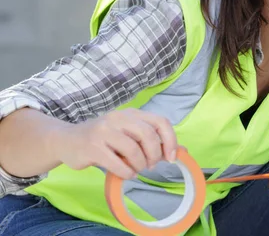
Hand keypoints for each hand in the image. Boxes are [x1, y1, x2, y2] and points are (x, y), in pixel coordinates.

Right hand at [52, 108, 177, 179]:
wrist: (66, 140)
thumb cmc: (103, 139)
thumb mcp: (128, 134)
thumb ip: (152, 140)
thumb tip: (183, 151)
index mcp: (132, 113)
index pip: (160, 121)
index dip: (170, 140)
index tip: (172, 158)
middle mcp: (119, 118)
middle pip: (148, 135)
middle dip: (154, 154)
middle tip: (151, 165)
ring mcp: (104, 131)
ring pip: (133, 149)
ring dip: (139, 165)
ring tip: (136, 169)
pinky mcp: (92, 147)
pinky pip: (118, 163)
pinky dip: (127, 172)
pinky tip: (126, 173)